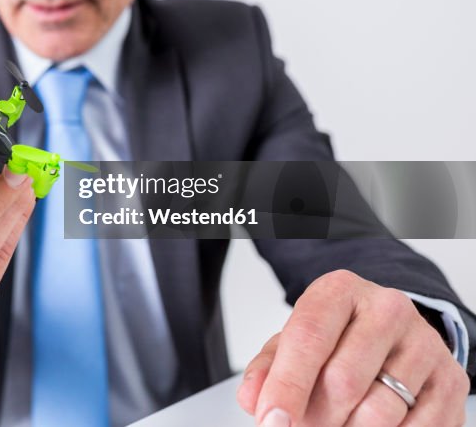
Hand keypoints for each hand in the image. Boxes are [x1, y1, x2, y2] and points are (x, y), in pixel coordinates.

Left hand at [236, 269, 468, 425]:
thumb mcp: (293, 343)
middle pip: (342, 381)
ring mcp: (425, 343)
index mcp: (340, 291)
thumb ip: (267, 369)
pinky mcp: (452, 380)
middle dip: (316, 417)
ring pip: (379, 411)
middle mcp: (387, 308)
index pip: (308, 338)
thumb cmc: (335, 340)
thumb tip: (253, 399)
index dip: (287, 386)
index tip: (272, 420)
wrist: (391, 335)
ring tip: (336, 425)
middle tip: (306, 425)